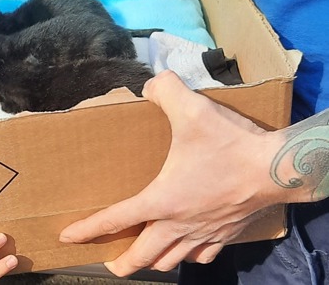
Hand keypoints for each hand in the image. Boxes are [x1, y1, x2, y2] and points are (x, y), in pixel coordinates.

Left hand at [60, 70, 285, 275]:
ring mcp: (203, 233)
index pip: (115, 218)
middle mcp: (179, 223)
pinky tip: (188, 248)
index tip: (69, 237)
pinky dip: (189, 255)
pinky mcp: (225, 234)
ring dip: (154, 260)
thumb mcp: (192, 109)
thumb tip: (151, 83)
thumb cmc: (231, 144)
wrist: (276, 168)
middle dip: (122, 263)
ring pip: (171, 260)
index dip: (89, 229)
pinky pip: (202, 256)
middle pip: (143, 256)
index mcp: (162, 199)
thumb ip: (165, 90)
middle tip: (108, 263)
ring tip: (144, 254)